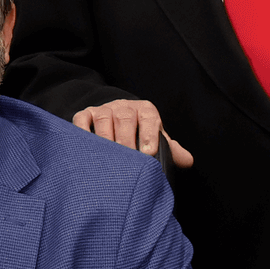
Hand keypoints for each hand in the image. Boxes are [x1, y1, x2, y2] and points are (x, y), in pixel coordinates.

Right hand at [73, 99, 193, 166]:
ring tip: (108, 159)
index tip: (149, 153)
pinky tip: (87, 147)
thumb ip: (171, 150)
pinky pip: (82, 120)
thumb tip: (188, 161)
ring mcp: (104, 109)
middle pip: (125, 118)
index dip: (149, 134)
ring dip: (106, 138)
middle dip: (126, 140)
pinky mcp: (85, 114)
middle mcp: (124, 107)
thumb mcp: (156, 140)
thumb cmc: (139, 135)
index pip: (149, 118)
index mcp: (145, 110)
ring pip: (104, 119)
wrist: (115, 121)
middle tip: (128, 160)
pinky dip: (83, 131)